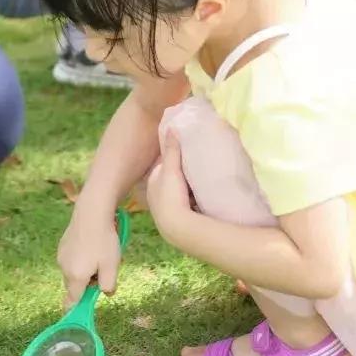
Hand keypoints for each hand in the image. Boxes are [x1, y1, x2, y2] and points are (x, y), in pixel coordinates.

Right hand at [57, 204, 122, 309]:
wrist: (92, 211)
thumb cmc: (104, 240)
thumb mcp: (111, 266)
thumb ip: (108, 286)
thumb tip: (106, 293)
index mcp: (75, 277)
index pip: (71, 303)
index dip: (76, 311)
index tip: (82, 312)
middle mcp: (64, 268)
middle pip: (74, 286)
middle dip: (87, 284)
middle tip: (104, 269)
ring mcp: (61, 255)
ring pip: (73, 272)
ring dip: (85, 270)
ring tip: (100, 254)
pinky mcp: (62, 244)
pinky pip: (72, 259)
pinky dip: (81, 258)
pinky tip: (92, 244)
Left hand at [146, 132, 196, 246]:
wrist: (177, 228)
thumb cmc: (171, 195)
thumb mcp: (171, 168)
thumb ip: (172, 149)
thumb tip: (171, 127)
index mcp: (152, 182)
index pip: (163, 165)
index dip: (173, 159)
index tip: (186, 154)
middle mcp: (156, 196)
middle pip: (171, 180)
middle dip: (180, 175)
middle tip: (196, 168)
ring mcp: (165, 209)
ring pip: (178, 193)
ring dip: (187, 189)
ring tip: (202, 183)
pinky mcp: (176, 220)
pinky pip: (186, 205)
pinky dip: (192, 201)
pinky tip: (202, 200)